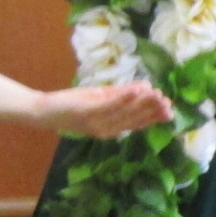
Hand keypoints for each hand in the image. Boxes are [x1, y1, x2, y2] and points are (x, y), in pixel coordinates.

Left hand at [33, 81, 171, 137]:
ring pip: (125, 113)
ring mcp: (98, 122)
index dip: (154, 117)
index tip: (169, 109)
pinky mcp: (88, 113)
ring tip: (157, 94)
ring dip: (142, 103)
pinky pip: (109, 106)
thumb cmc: (73, 104)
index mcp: (111, 128)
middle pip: (134, 119)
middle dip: (152, 110)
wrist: (45, 111)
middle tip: (168, 102)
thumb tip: (145, 87)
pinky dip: (124, 97)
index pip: (137, 123)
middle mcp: (107, 129)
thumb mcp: (100, 99)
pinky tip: (136, 90)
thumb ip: (121, 94)